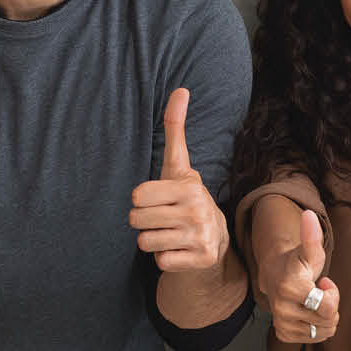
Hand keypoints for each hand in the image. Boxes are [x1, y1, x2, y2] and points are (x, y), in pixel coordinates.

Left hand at [130, 88, 228, 274]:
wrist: (214, 240)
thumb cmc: (186, 198)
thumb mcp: (178, 166)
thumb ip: (175, 128)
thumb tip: (180, 89)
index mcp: (188, 186)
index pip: (136, 196)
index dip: (142, 200)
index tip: (160, 199)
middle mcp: (198, 211)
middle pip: (137, 221)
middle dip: (145, 221)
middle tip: (164, 219)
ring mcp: (200, 237)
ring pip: (145, 242)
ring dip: (153, 241)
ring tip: (170, 233)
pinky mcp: (200, 260)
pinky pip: (159, 262)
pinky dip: (165, 258)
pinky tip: (178, 250)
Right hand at [265, 209, 339, 346]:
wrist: (275, 274)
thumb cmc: (297, 262)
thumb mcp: (310, 250)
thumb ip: (312, 235)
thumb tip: (309, 215)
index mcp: (290, 287)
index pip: (328, 307)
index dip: (333, 294)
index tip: (325, 282)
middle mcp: (283, 309)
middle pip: (328, 320)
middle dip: (331, 305)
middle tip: (319, 291)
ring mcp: (282, 323)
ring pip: (323, 332)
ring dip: (325, 317)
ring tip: (314, 300)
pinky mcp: (283, 334)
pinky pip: (314, 338)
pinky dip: (317, 327)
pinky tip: (308, 311)